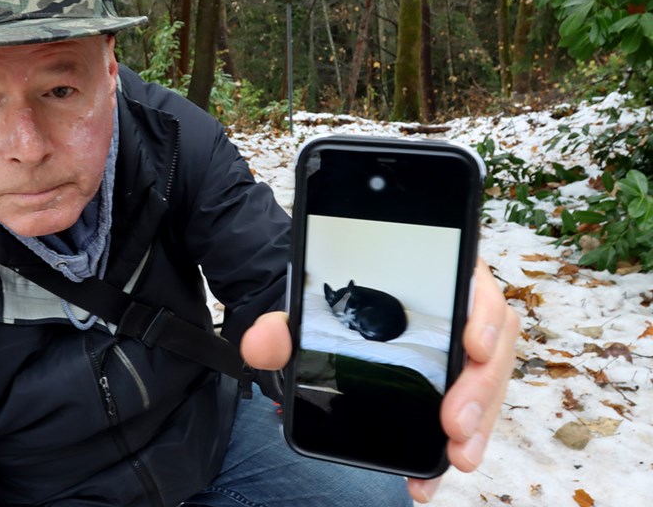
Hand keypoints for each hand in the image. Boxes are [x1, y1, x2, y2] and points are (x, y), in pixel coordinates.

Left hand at [238, 260, 519, 503]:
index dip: (483, 315)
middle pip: (491, 343)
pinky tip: (430, 475)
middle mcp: (459, 310)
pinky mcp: (457, 386)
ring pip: (487, 383)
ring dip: (479, 423)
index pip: (474, 283)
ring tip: (457, 455)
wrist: (330, 327)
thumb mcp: (307, 314)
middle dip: (479, 389)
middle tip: (455, 425)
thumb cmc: (334, 311)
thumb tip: (259, 342)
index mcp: (434, 275)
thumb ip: (283, 326)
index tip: (473, 347)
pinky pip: (469, 412)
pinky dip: (455, 444)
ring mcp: (462, 351)